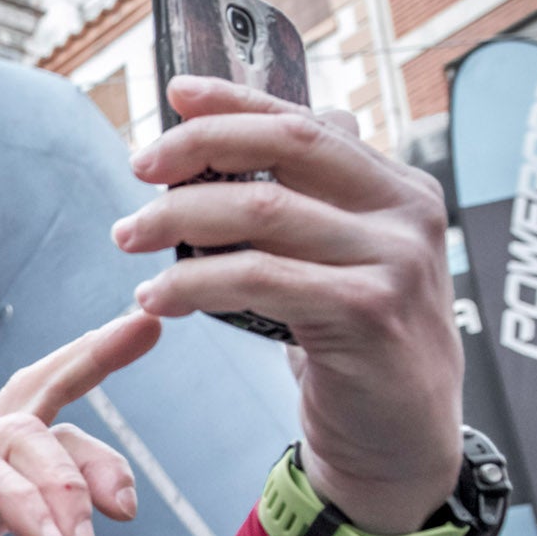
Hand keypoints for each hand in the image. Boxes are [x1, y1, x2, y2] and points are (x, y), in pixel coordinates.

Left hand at [119, 76, 462, 532]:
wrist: (400, 443)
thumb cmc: (355, 348)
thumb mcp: (342, 262)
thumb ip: (315, 202)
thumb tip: (252, 131)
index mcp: (399, 188)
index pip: (308, 122)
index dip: (237, 101)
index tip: (173, 92)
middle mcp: (407, 212)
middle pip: (287, 148)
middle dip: (199, 148)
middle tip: (137, 170)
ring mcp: (394, 260)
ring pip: (260, 213)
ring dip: (177, 220)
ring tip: (128, 239)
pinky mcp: (367, 311)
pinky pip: (257, 279)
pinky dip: (193, 283)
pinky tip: (157, 297)